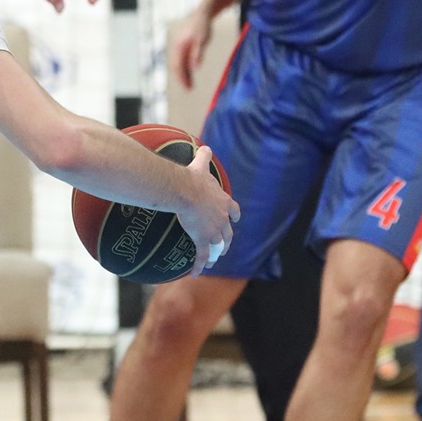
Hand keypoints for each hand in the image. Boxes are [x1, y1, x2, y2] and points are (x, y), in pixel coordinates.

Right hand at [168, 7, 213, 91]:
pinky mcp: (184, 47)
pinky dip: (186, 68)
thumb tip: (195, 68)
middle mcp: (176, 48)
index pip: (177, 66)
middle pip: (176, 67)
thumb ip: (198, 53)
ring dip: (184, 74)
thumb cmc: (203, 26)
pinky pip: (183, 60)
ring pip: (179, 64)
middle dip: (182, 78)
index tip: (188, 87)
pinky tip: (191, 74)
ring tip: (190, 85)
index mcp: (178, 46)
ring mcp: (180, 47)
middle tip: (189, 89)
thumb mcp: (202, 40)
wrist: (203, 14)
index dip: (182, 78)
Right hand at [178, 145, 239, 268]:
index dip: (235, 215)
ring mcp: (214, 230)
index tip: (235, 219)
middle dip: (227, 240)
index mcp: (223, 202)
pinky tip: (196, 274)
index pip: (234, 210)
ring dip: (216, 254)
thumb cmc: (192, 179)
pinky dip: (200, 265)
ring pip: (218, 246)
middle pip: (228, 232)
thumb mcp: (200, 166)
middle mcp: (222, 218)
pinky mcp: (203, 239)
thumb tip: (205, 146)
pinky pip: (202, 256)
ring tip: (213, 261)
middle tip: (225, 247)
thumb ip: (204, 157)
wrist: (186, 190)